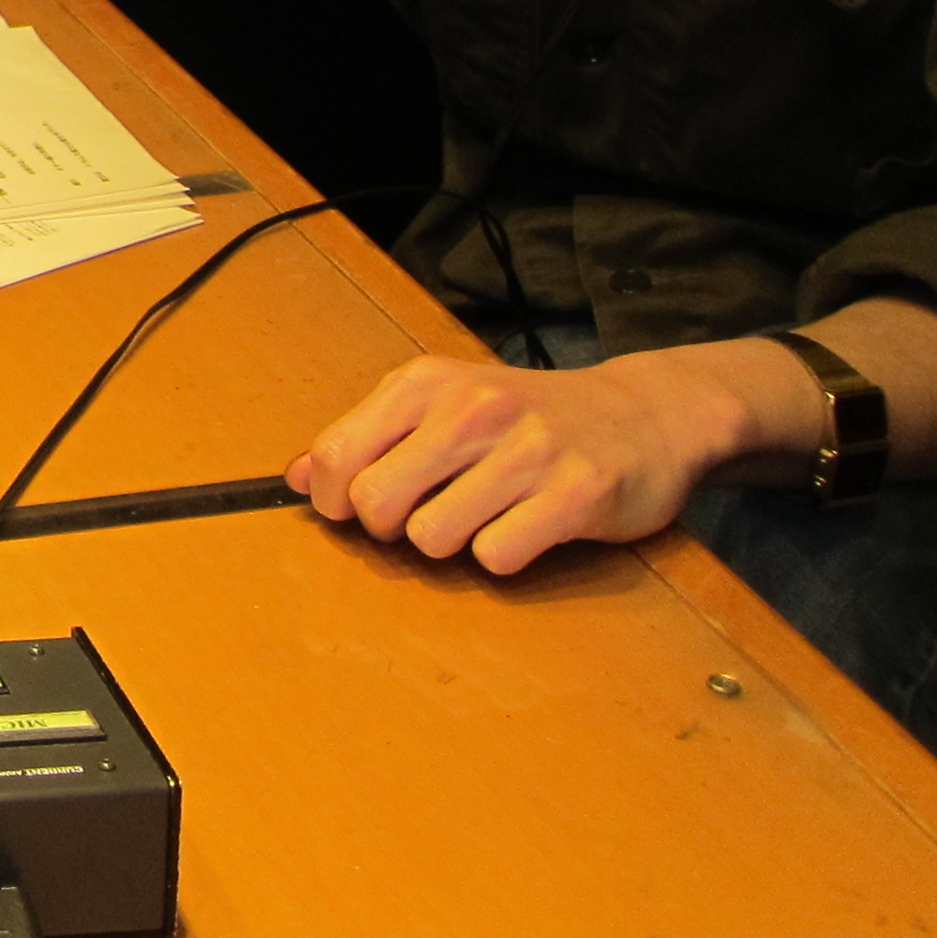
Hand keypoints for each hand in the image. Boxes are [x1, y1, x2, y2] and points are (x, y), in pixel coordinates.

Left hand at [288, 348, 759, 574]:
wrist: (644, 414)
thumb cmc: (528, 417)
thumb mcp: (441, 403)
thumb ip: (368, 436)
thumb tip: (291, 478)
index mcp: (426, 381)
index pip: (334, 454)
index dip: (332, 498)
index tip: (354, 510)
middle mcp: (472, 407)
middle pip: (374, 501)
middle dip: (387, 528)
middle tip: (421, 518)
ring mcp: (528, 449)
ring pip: (432, 536)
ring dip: (449, 544)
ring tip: (481, 517)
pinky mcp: (576, 494)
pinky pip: (497, 556)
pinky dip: (502, 555)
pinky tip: (524, 528)